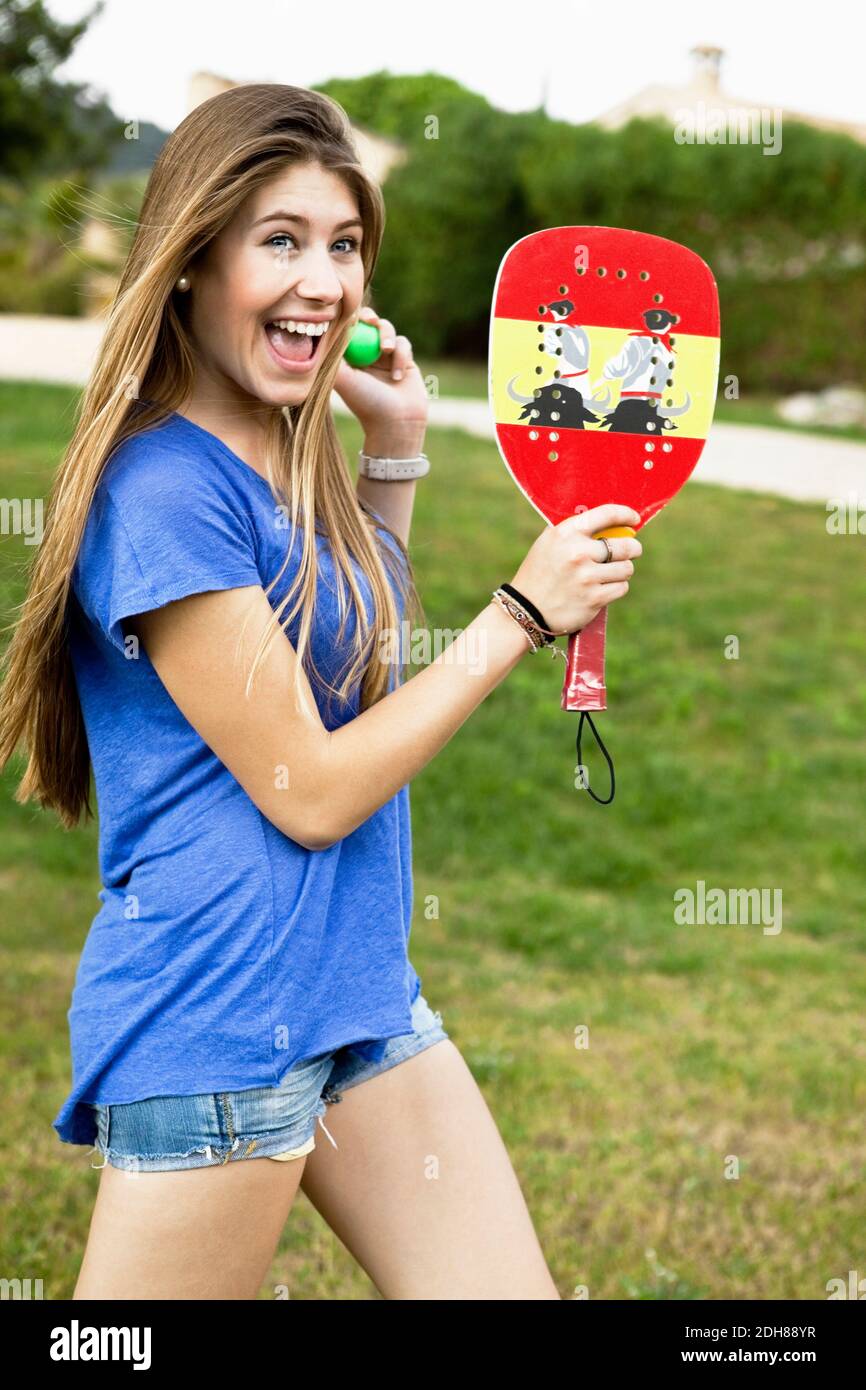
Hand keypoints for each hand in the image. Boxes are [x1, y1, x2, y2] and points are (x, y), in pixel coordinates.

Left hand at [333, 305, 427, 433]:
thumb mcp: (343, 379)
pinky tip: (397, 374)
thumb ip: (333, 355)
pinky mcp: (405, 361)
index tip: (350, 315)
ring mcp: (386, 358)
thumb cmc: (366, 403)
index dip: (349, 319)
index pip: (347, 331)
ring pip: (388, 329)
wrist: (397, 423)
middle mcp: (366, 356)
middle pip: (367, 324)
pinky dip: (401, 355)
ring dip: (387, 336)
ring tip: (386, 350)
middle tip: (370, 321)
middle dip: (369, 318)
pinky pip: (403, 343)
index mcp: (349, 360)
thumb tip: (326, 329)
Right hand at [509, 504, 643, 635]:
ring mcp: (587, 577)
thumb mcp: (548, 543)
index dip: (625, 515)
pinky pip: (622, 588)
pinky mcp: (594, 599)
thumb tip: (603, 519)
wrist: (525, 610)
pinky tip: (604, 588)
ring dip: (622, 571)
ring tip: (610, 573)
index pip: (606, 514)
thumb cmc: (540, 573)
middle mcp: (577, 553)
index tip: (633, 519)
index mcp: (566, 533)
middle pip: (626, 545)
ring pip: (626, 568)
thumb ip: (572, 529)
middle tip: (631, 551)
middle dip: (633, 548)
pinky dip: (617, 588)